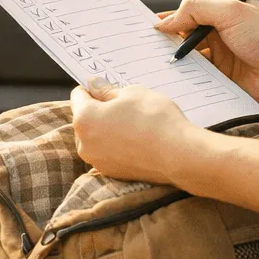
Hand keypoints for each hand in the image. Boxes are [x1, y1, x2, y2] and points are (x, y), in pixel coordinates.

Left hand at [70, 80, 198, 184]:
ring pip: (95, 137)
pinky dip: (116, 145)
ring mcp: (96, 160)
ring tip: (133, 126)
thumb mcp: (132, 93)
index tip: (107, 89)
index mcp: (84, 118)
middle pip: (84, 118)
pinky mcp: (110, 172)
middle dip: (100, 111)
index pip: (78, 96)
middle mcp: (83, 143)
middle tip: (126, 108)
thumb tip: (94, 86)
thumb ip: (107, 90)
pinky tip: (136, 141)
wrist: (179, 155)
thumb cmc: (155, 120)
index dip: (93, 89)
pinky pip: (107, 152)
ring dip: (107, 129)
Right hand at [155, 0, 258, 110]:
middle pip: (183, 37)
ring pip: (187, 59)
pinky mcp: (220, 81)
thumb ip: (195, 10)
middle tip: (143, 46)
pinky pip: (195, 79)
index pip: (189, 13)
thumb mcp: (231, 11)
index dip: (168, 18)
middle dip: (165, 41)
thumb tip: (164, 22)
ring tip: (152, 63)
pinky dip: (183, 78)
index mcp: (224, 14)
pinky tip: (170, 78)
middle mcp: (220, 36)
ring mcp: (220, 60)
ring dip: (172, 60)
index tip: (146, 25)